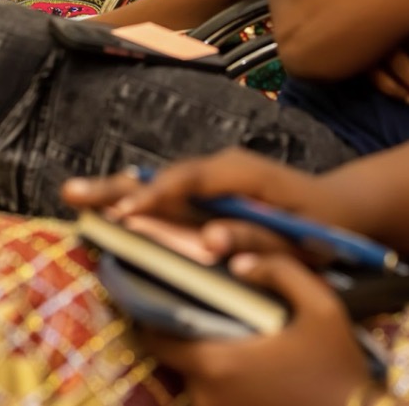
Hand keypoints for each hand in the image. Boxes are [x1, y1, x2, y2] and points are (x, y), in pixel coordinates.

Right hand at [62, 148, 323, 259]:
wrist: (337, 208)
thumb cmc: (318, 227)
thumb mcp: (294, 238)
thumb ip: (253, 239)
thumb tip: (210, 241)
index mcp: (241, 172)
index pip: (188, 181)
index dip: (154, 196)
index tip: (122, 214)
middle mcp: (223, 166)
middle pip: (165, 175)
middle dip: (119, 186)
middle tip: (72, 192)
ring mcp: (215, 176)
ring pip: (161, 181)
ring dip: (119, 189)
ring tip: (75, 194)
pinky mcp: (211, 190)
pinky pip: (169, 192)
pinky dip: (137, 195)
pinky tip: (109, 202)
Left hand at [141, 253, 370, 405]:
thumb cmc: (339, 365)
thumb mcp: (321, 305)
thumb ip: (279, 270)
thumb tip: (236, 257)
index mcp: (219, 362)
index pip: (157, 337)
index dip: (147, 311)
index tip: (147, 285)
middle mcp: (209, 395)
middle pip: (173, 356)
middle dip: (176, 327)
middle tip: (187, 296)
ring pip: (192, 376)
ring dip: (198, 350)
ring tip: (213, 320)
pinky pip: (212, 393)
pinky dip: (216, 373)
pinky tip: (237, 351)